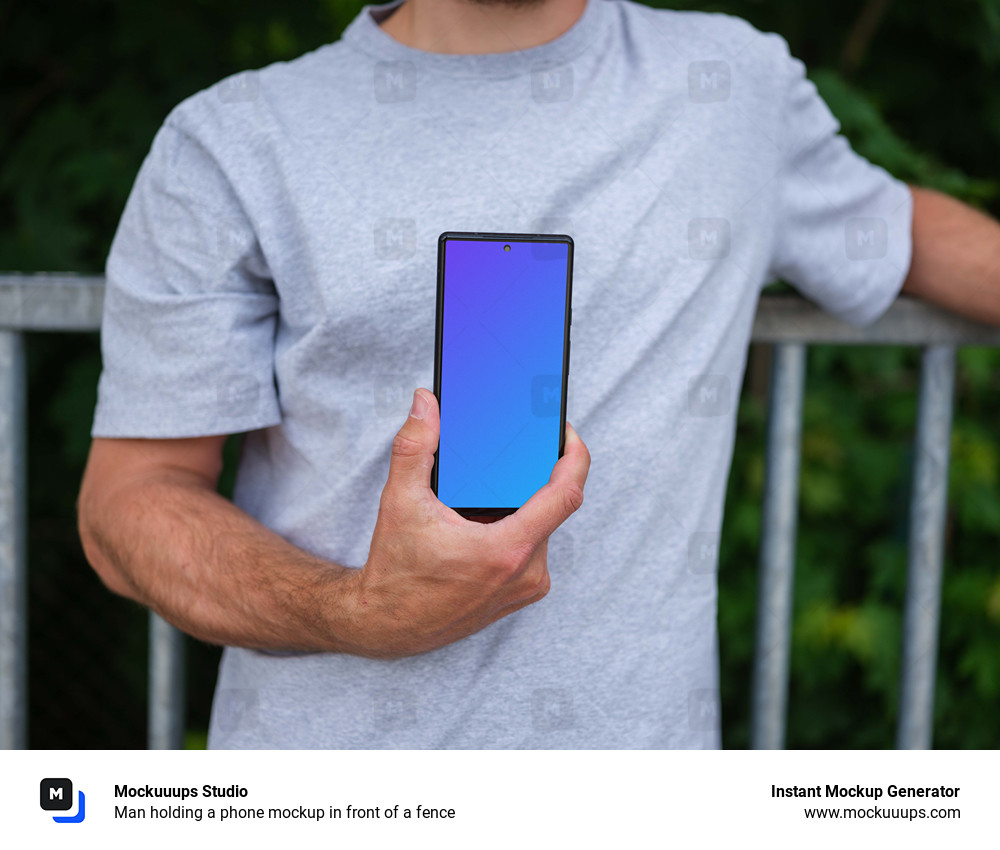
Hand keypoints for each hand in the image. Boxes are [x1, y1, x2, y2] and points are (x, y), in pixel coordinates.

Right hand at [349, 387, 589, 657]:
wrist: (386, 626)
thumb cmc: (395, 570)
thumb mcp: (400, 501)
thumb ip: (415, 446)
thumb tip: (425, 403)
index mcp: (507, 550)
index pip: (566, 495)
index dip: (575, 456)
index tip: (567, 433)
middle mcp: (526, 573)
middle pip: (551, 507)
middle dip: (531, 477)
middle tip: (511, 452)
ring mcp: (526, 588)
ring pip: (541, 528)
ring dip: (521, 504)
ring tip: (487, 491)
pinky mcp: (520, 596)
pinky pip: (532, 549)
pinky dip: (515, 528)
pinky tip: (485, 519)